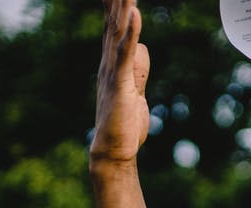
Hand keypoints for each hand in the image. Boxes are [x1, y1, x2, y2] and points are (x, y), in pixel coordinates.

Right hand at [90, 0, 150, 166]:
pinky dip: (131, 33)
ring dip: (124, 5)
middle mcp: (109, 62)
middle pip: (114, 21)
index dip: (115, 3)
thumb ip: (138, 68)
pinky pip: (126, 54)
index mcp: (113, 63)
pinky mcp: (120, 84)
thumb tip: (141, 47)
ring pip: (118, 31)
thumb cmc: (124, 123)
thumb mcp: (136, 89)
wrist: (113, 151)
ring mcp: (113, 71)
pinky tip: (135, 14)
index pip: (113, 25)